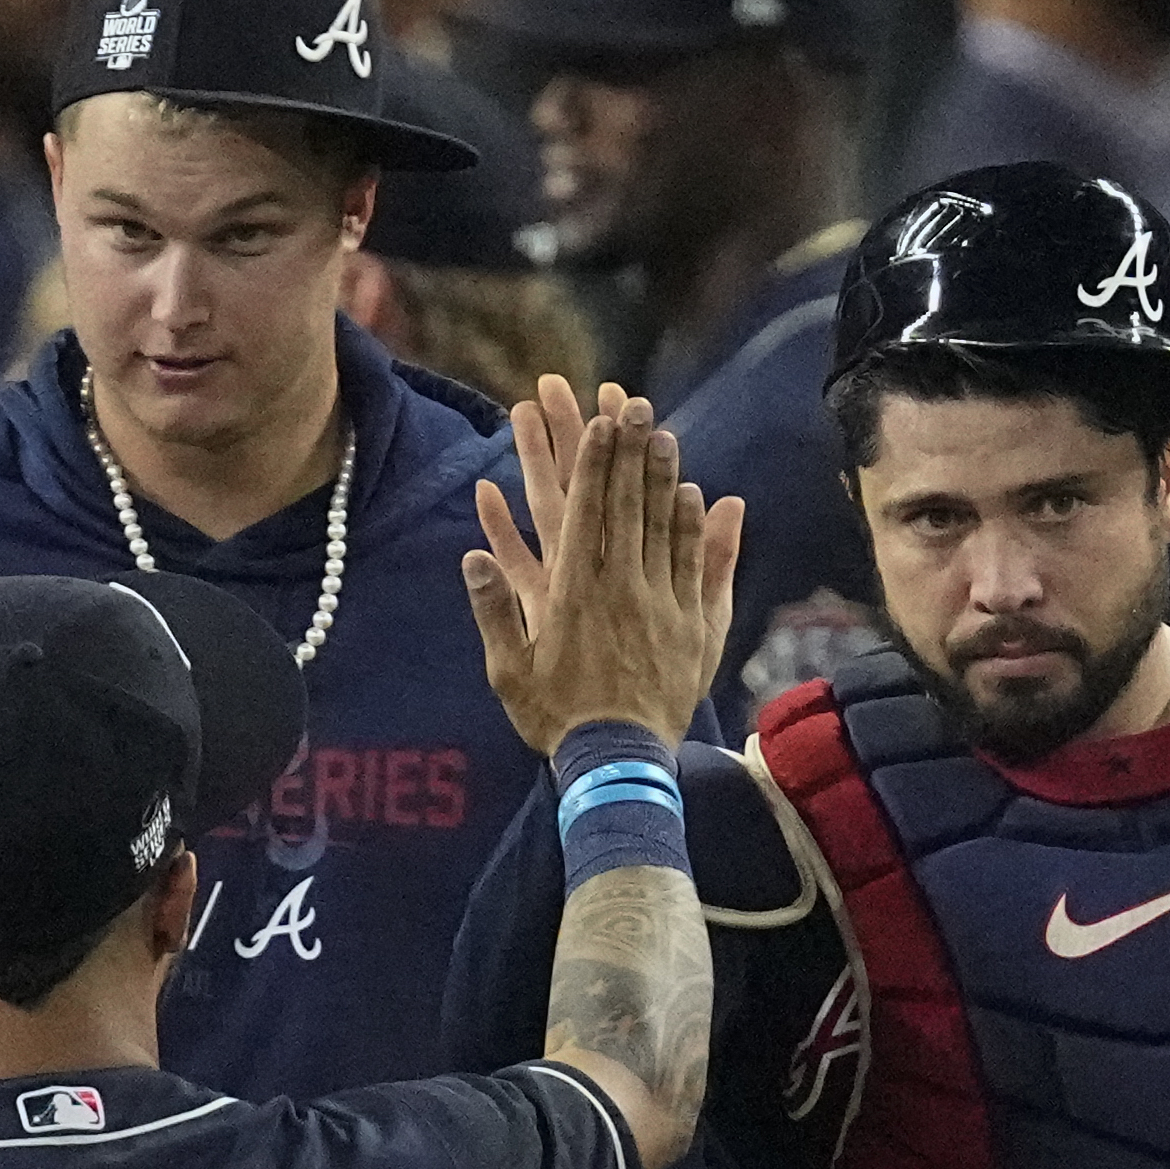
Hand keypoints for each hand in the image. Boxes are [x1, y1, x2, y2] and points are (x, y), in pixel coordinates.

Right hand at [466, 376, 745, 754]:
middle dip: (630, 452)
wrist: (619, 762)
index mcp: (574, 592)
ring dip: (663, 478)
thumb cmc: (557, 717)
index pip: (585, 512)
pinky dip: (695, 529)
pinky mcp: (691, 626)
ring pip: (663, 527)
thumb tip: (471, 555)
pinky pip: (694, 567)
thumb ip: (493, 608)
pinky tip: (699, 496)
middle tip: (634, 406)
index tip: (600, 422)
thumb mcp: (509, 669)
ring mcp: (660, 604)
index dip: (594, 463)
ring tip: (664, 435)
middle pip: (627, 506)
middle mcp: (621, 588)